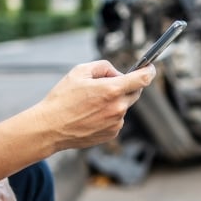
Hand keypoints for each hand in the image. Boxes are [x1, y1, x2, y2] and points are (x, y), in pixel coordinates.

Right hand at [36, 60, 155, 150]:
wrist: (50, 128)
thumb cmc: (62, 98)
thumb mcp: (79, 71)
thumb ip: (103, 66)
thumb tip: (117, 73)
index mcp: (112, 90)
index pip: (142, 79)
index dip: (149, 71)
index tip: (150, 68)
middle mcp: (118, 107)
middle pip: (135, 92)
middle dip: (126, 86)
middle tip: (107, 85)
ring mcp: (116, 123)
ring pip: (123, 106)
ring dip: (114, 101)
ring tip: (90, 104)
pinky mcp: (112, 134)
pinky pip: (116, 119)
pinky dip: (109, 115)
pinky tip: (91, 115)